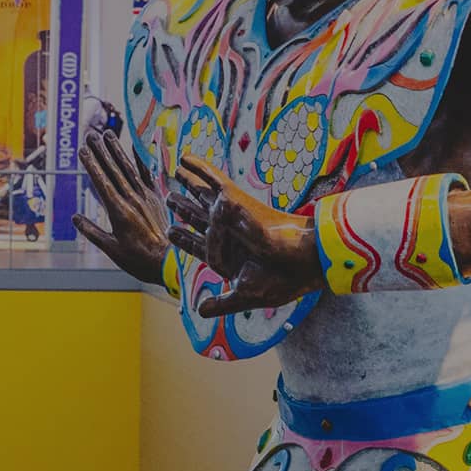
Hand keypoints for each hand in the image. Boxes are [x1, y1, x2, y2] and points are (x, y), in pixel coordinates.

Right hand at [74, 125, 170, 286]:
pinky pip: (148, 175)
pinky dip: (141, 161)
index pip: (101, 182)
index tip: (82, 150)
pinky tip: (136, 148)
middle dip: (101, 151)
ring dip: (117, 151)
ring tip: (108, 135)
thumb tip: (75, 218)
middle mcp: (133, 200)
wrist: (171, 264)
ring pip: (129, 169)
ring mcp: (146, 198)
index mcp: (119, 212)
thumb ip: (92, 232)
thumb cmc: (140, 260)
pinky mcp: (157, 199)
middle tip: (91, 135)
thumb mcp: (111, 249)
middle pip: (113, 170)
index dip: (91, 165)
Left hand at [166, 156, 325, 317]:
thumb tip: (200, 311)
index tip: (171, 231)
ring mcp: (228, 216)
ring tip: (174, 175)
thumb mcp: (246, 295)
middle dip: (184, 208)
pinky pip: (212, 179)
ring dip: (188, 186)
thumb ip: (222, 302)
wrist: (300, 261)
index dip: (183, 239)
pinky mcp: (233, 200)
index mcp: (225, 256)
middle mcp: (224, 233)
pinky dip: (198, 168)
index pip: (197, 245)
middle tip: (170, 197)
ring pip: (201, 196)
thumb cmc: (281, 279)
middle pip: (197, 217)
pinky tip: (184, 158)